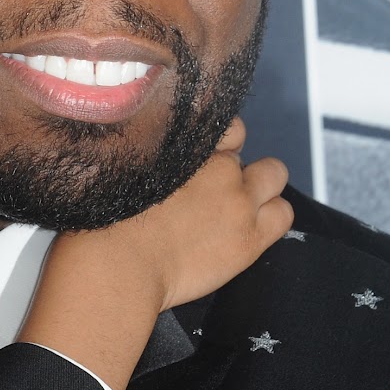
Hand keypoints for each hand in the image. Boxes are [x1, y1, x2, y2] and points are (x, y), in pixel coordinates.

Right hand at [19, 119, 291, 389]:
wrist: (118, 265)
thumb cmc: (105, 221)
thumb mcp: (122, 167)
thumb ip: (146, 153)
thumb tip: (153, 153)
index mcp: (187, 144)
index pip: (221, 124)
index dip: (214, 143)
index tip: (201, 161)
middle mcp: (218, 165)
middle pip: (244, 148)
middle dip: (232, 164)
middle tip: (210, 191)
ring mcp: (238, 201)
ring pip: (274, 175)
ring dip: (259, 187)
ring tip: (235, 209)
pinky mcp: (250, 238)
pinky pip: (284, 214)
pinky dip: (271, 216)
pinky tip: (247, 230)